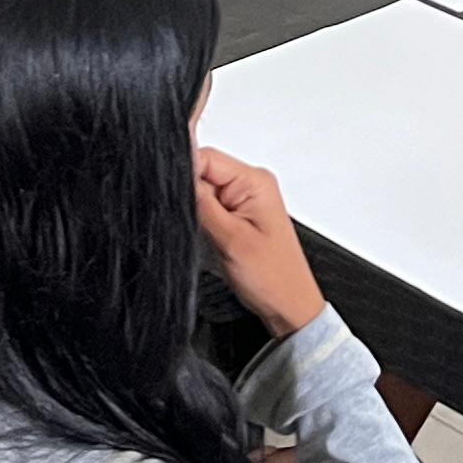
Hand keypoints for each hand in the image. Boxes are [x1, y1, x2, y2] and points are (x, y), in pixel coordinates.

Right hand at [194, 147, 327, 332]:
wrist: (288, 306)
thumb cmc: (272, 277)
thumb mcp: (230, 239)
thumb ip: (201, 204)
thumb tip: (179, 175)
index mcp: (255, 181)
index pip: (206, 156)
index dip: (183, 172)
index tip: (175, 196)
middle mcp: (251, 184)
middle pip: (202, 171)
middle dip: (189, 195)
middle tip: (199, 225)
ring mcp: (244, 200)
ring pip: (202, 191)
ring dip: (196, 211)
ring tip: (210, 236)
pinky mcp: (237, 215)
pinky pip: (209, 207)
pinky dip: (203, 222)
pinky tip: (211, 238)